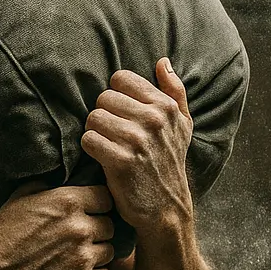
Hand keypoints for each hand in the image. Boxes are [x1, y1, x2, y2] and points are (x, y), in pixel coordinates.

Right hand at [0, 184, 114, 269]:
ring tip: (74, 257)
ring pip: (109, 252)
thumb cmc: (3, 233)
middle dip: (97, 231)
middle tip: (78, 238)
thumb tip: (65, 177)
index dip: (97, 206)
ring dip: (96, 254)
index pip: (106, 197)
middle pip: (110, 226)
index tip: (88, 213)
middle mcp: (80, 227)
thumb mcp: (22, 196)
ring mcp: (83, 256)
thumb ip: (49, 185)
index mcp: (68, 201)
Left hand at [79, 59, 193, 231]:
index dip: (115, 96)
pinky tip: (101, 157)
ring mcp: (137, 140)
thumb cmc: (169, 163)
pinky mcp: (120, 161)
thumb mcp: (182, 126)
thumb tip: (162, 61)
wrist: (166, 208)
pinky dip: (89, 149)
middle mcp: (153, 120)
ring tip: (106, 145)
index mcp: (165, 106)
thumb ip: (174, 91)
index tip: (120, 115)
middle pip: (103, 98)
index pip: (121, 79)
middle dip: (103, 115)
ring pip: (93, 117)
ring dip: (95, 132)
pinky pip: (88, 139)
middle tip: (111, 134)